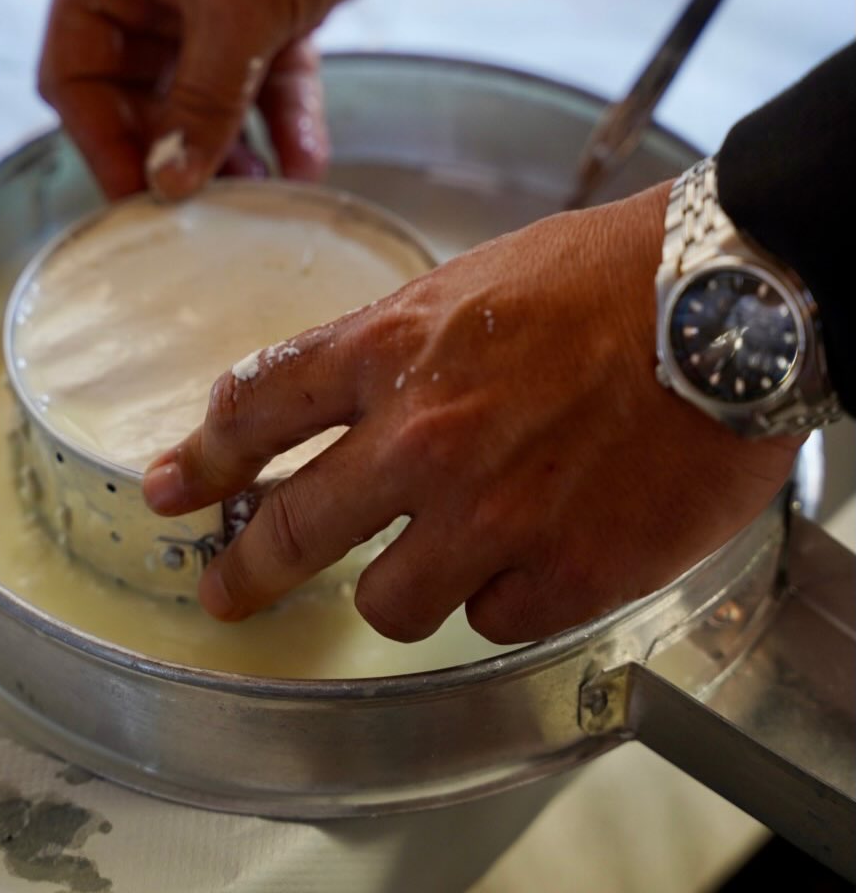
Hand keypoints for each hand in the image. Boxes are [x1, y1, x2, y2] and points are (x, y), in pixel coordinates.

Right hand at [37, 0, 466, 198]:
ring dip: (231, 143)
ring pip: (207, 89)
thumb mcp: (237, 4)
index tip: (139, 200)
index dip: (102, 142)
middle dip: (173, 149)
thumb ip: (202, 101)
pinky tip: (304, 161)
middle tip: (203, 209)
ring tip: (260, 198)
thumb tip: (171, 181)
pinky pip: (264, 74)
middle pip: (140, 91)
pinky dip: (282, 115)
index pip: (77, 72)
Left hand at [143, 183, 799, 642]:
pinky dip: (503, 591)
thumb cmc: (607, 278)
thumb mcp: (471, 284)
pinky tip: (540, 547)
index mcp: (394, 349)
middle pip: (292, 532)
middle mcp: (422, 438)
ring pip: (389, 603)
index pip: (258, 410)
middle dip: (245, 573)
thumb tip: (337, 402)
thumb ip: (394, 348)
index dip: (202, 459)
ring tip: (451, 548)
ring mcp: (489, 516)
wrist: (726, 305)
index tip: (169, 488)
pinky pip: (491, 617)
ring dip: (405, 583)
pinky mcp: (560, 575)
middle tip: (224, 594)